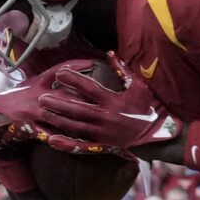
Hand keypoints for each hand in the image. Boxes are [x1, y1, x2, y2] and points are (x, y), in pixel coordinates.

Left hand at [0, 59, 179, 153]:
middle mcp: (105, 117)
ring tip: (43, 112)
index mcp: (113, 101)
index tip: (60, 73)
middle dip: (59, 103)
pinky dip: (65, 144)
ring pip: (75, 126)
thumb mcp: (139, 86)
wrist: (157, 135)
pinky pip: (80, 145)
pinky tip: (51, 140)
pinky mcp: (101, 145)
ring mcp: (102, 133)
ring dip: (58, 120)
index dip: (74, 80)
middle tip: (42, 98)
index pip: (89, 88)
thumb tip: (110, 53)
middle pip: (77, 109)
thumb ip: (123, 71)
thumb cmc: (149, 108)